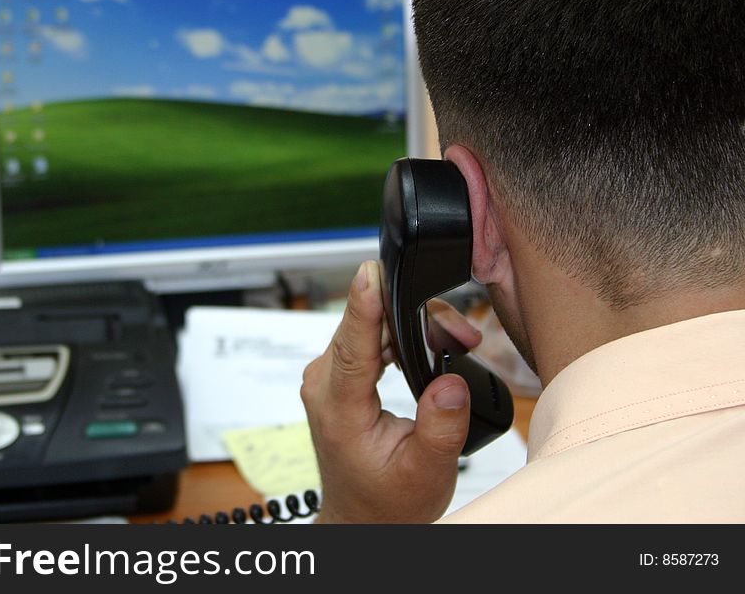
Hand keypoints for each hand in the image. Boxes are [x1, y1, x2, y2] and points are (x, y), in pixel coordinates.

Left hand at [301, 260, 481, 522]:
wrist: (365, 516)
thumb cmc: (387, 499)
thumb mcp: (425, 472)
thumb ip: (440, 428)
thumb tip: (450, 384)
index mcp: (339, 408)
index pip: (350, 345)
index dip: (364, 305)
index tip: (372, 271)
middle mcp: (325, 383)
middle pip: (368, 325)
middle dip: (417, 318)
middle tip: (463, 335)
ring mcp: (330, 375)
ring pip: (372, 326)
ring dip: (414, 326)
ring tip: (457, 342)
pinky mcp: (341, 372)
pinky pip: (370, 337)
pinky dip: (402, 335)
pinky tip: (431, 346)